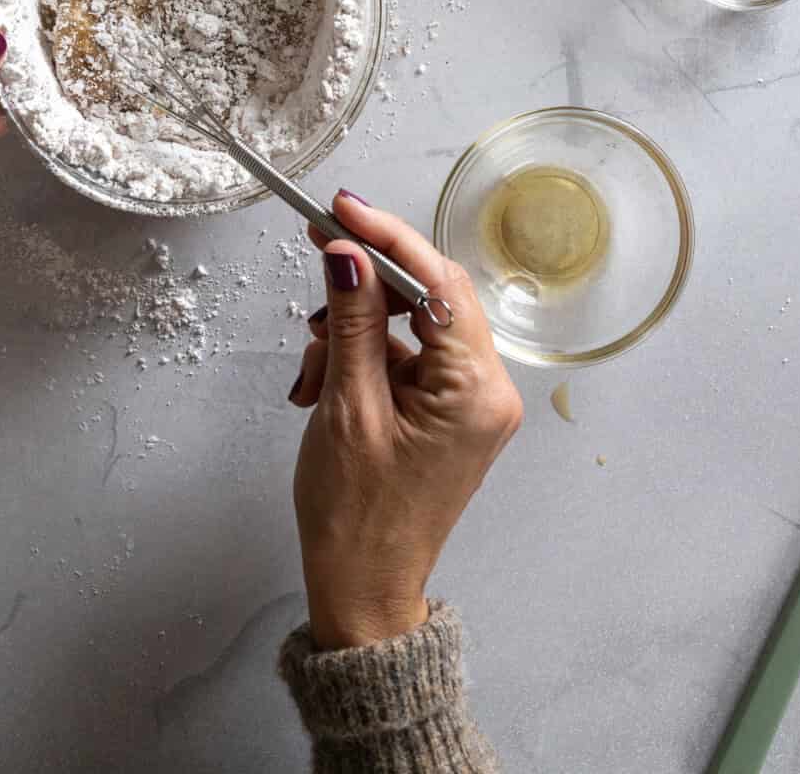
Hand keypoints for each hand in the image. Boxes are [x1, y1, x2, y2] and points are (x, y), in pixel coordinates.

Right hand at [288, 191, 521, 649]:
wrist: (362, 592)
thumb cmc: (357, 517)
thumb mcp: (347, 408)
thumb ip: (351, 321)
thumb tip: (347, 253)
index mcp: (477, 390)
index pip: (438, 282)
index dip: (388, 237)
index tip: (343, 207)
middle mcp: (488, 390)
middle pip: (427, 297)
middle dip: (363, 287)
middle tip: (317, 257)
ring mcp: (469, 401)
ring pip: (408, 325)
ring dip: (351, 331)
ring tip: (312, 374)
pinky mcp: (447, 411)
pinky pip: (404, 356)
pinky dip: (359, 359)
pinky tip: (322, 385)